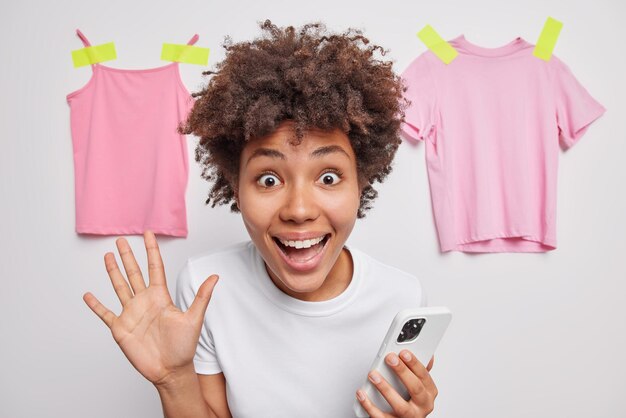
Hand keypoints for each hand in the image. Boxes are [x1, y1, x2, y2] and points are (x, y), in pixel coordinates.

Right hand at [83, 230, 218, 386]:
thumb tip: (215, 277)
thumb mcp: (194, 319)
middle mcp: (144, 302)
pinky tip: (88, 295)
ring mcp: (131, 314)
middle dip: (127, 256)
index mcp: (160, 297)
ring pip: (119, 287)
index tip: (148, 233)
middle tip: (121, 240)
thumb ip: (202, 297)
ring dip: (113, 272)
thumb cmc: (184, 346)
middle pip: (133, 273)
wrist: (170, 370)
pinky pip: (105, 313)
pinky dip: (96, 305)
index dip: (151, 250)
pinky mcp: (120, 328)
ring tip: (107, 256)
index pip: (154, 267)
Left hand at [356, 351, 436, 417]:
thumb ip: (420, 371)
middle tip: (390, 359)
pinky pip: (381, 417)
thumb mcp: (420, 386)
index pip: (424, 376)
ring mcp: (408, 417)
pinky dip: (370, 406)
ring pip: (399, 405)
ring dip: (385, 388)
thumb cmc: (411, 401)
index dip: (415, 364)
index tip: (404, 353)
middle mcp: (421, 407)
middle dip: (402, 372)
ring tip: (373, 375)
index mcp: (428, 394)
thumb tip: (427, 354)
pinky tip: (362, 394)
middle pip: (415, 388)